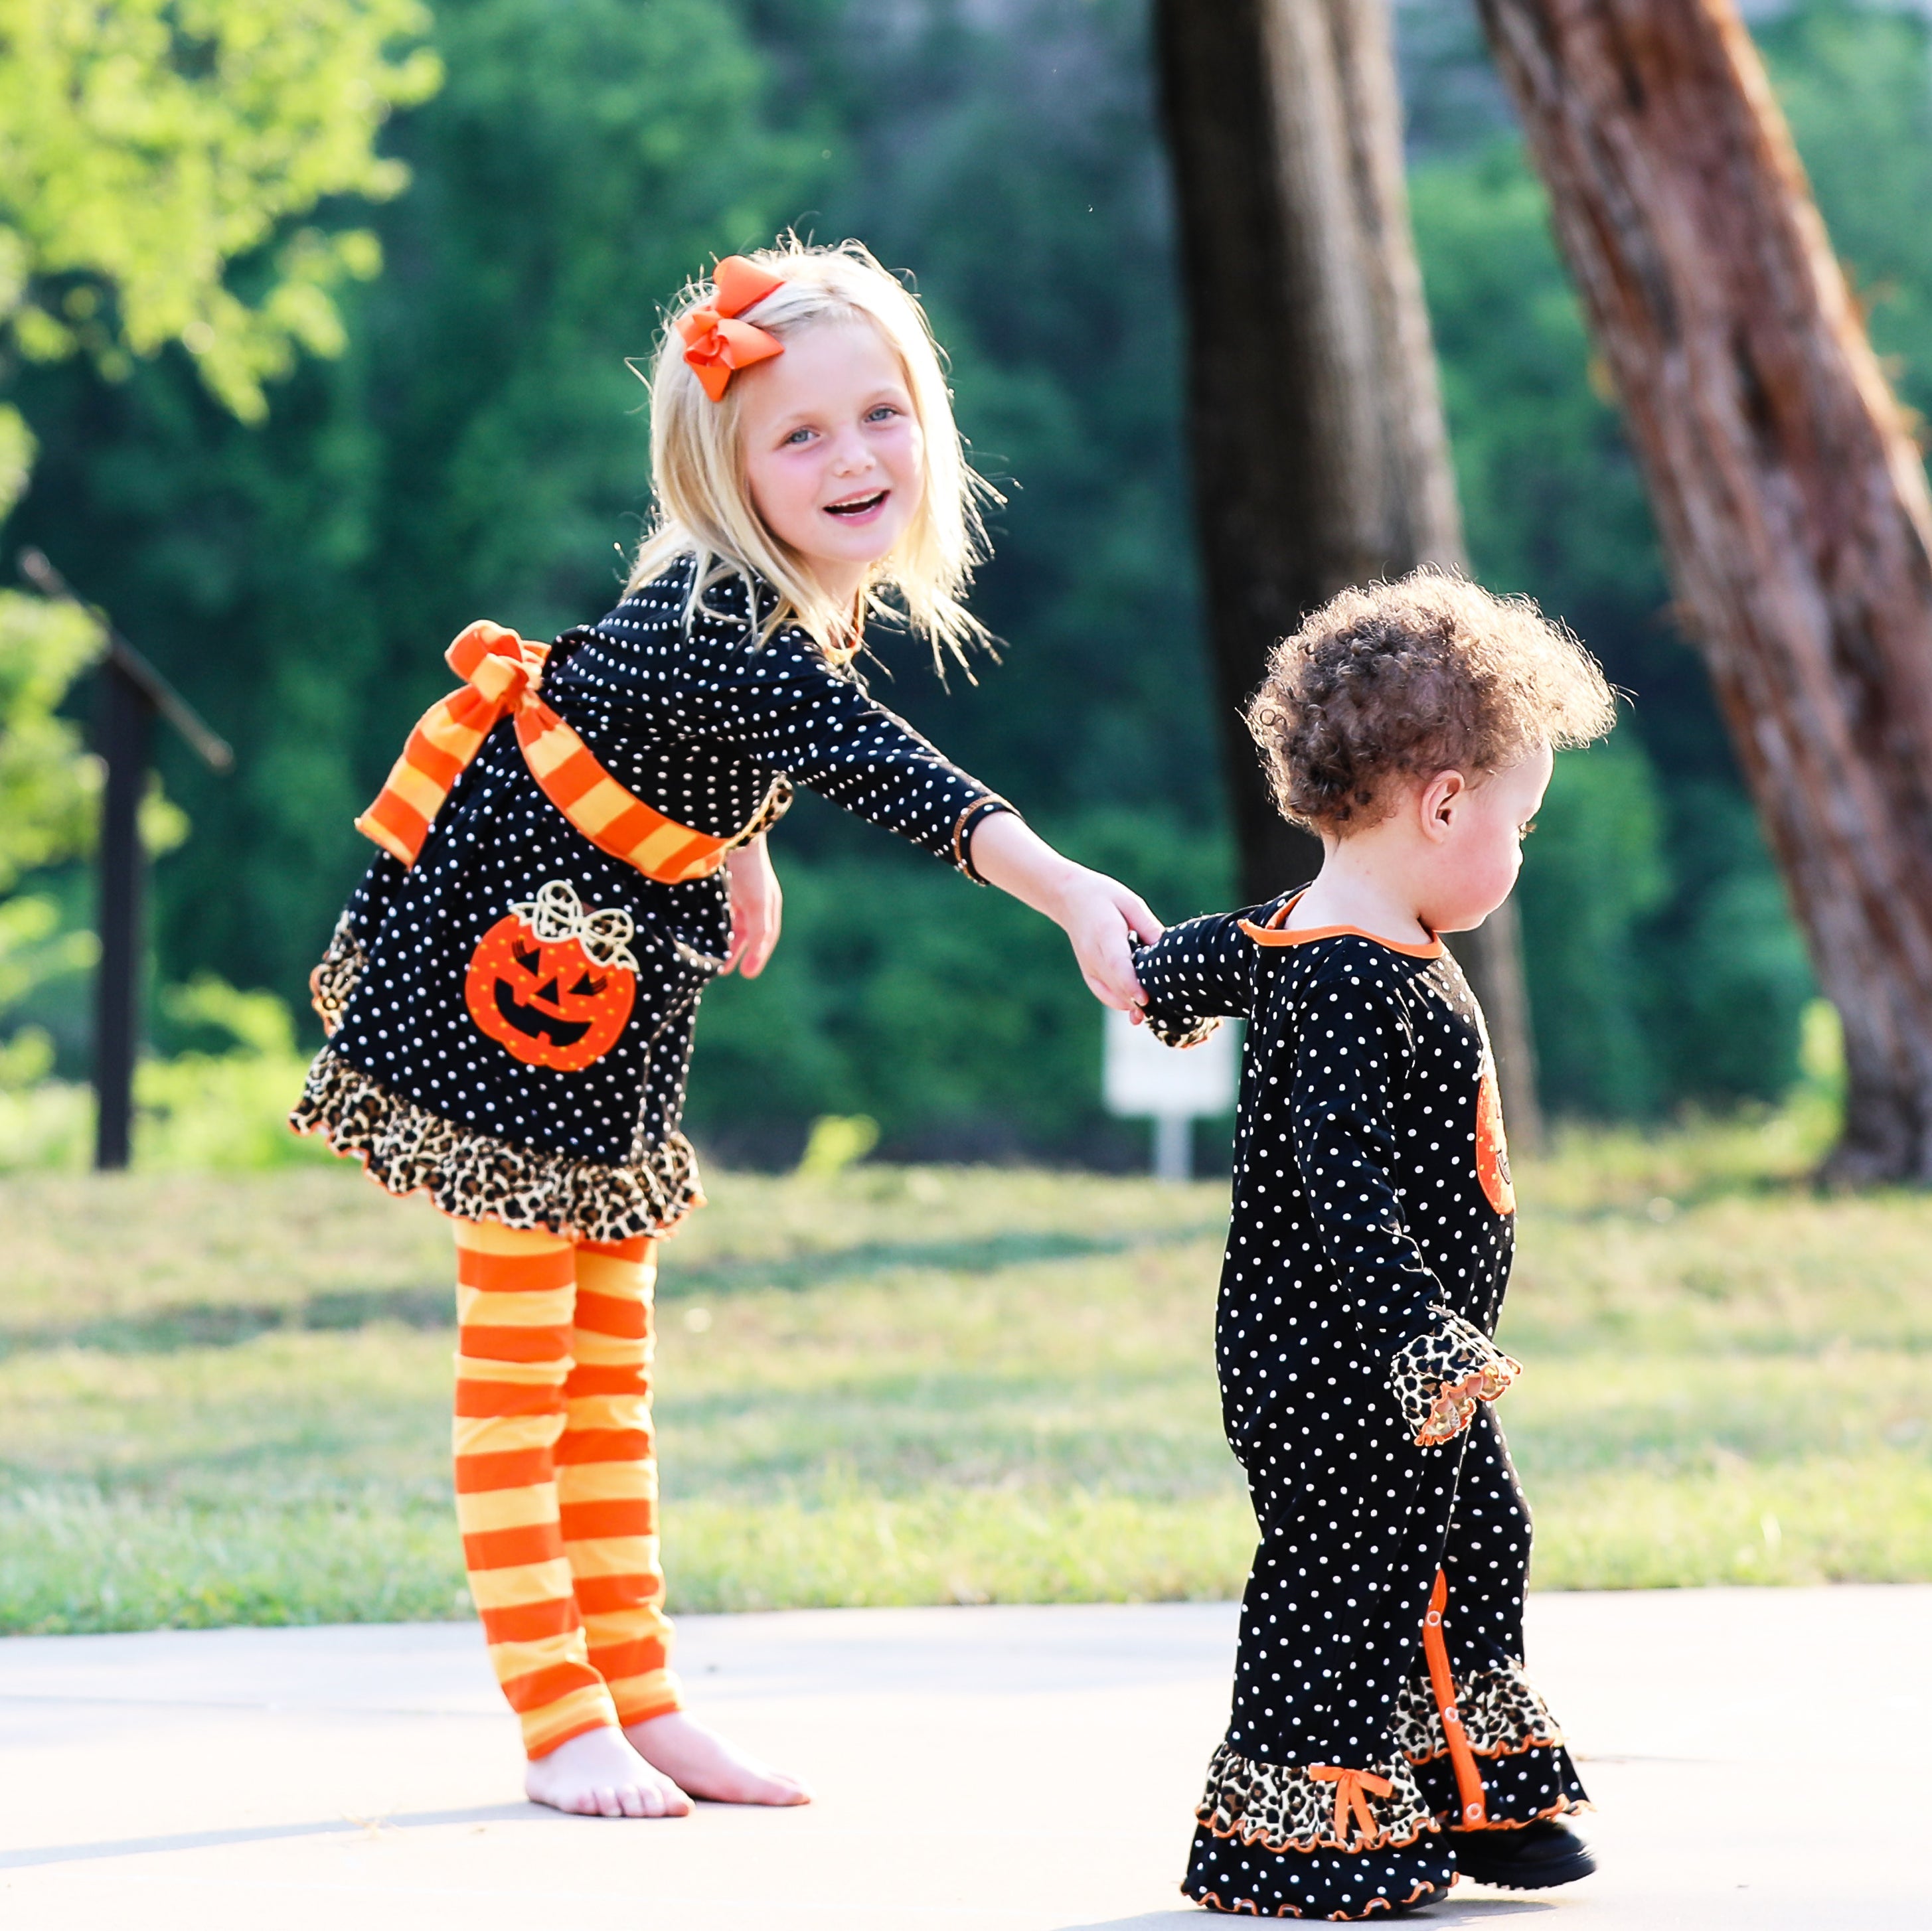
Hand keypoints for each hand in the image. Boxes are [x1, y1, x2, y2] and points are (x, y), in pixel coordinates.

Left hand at [724, 835, 780, 976]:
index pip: (765, 936)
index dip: (757, 956)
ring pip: (729, 923)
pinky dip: (712, 926)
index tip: (746, 974)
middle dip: (736, 951)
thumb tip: (754, 967)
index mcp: (767, 904)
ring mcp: (734, 893)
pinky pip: (716, 912)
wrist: (729, 836)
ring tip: (711, 957)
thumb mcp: (758, 905)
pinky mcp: (717, 887)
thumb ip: (759, 934)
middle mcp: (752, 900)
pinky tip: (703, 934)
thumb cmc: (750, 871)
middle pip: (746, 932)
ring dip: (723, 940)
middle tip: (723, 971)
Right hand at [964, 812, 1161, 1010]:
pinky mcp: (1088, 973)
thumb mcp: (1130, 903)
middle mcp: (1093, 954)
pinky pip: (1105, 995)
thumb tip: (1167, 950)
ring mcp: (1088, 966)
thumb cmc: (1104, 897)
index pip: (1116, 964)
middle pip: (1116, 985)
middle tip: (1164, 1006)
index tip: (1145, 999)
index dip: (1131, 984)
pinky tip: (1137, 1005)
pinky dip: (1121, 1002)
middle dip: (1139, 999)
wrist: (1068, 898)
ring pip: (1112, 994)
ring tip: (1154, 1008)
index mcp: (1105, 932)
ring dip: (1132, 1004)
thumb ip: (1148, 926)